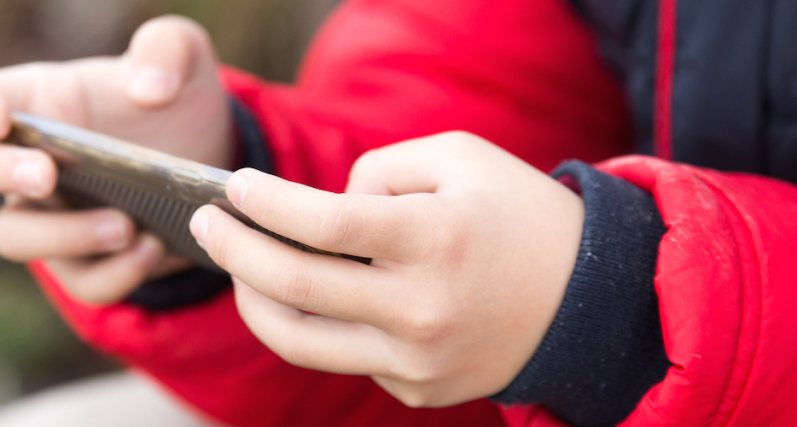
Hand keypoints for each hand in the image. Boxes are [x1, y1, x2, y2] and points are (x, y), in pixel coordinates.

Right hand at [0, 16, 230, 304]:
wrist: (209, 162)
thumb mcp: (185, 58)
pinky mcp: (83, 262)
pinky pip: (80, 282)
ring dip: (62, 235)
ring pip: (13, 237)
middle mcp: (24, 161)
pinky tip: (152, 247)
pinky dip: (114, 273)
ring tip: (124, 225)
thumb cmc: (175, 99)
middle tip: (46, 176)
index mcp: (31, 102)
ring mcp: (46, 216)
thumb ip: (168, 48)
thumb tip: (147, 90)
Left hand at [188, 132, 583, 406]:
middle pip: (294, 289)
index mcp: (435, 241)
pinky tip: (317, 294)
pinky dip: (319, 324)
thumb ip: (378, 170)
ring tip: (239, 267)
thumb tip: (319, 213)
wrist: (591, 302)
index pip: (323, 226)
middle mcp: (421, 310)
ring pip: (300, 342)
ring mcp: (417, 361)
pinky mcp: (416, 391)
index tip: (235, 187)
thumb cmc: (518, 216)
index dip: (265, 205)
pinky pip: (345, 357)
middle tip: (205, 224)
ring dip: (253, 301)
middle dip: (235, 251)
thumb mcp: (459, 159)